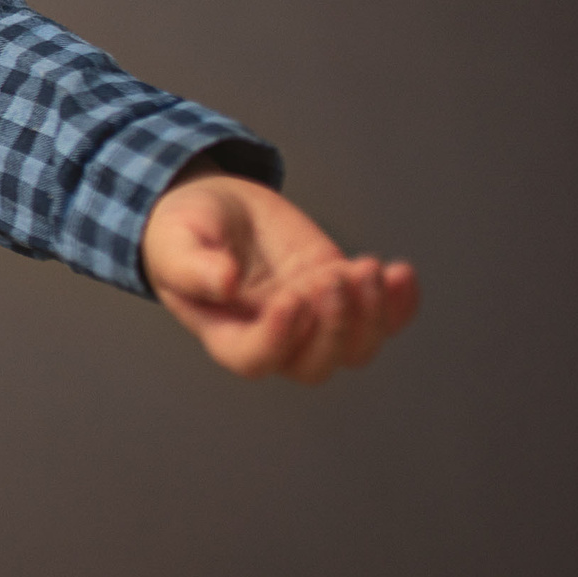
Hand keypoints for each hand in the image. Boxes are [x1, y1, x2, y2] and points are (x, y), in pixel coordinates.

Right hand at [141, 164, 419, 382]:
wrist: (217, 210)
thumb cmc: (184, 231)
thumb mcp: (176, 241)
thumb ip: (194, 266)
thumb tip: (224, 283)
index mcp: (226, 333)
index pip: (255, 359)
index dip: (280, 339)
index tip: (292, 298)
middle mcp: (274, 337)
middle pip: (315, 366)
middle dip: (335, 326)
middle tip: (332, 277)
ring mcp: (312, 319)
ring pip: (355, 349)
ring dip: (372, 315)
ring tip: (366, 267)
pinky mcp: (340, 293)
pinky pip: (384, 318)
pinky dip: (402, 303)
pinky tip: (400, 272)